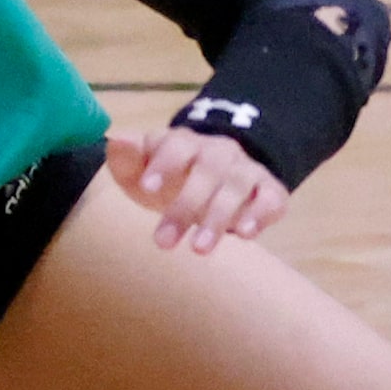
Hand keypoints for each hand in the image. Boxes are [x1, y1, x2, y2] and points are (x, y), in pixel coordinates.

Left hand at [105, 128, 289, 252]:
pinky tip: (246, 234)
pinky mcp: (270, 191)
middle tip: (162, 243)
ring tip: (199, 248)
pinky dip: (261, 214)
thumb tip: (118, 140)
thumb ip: (127, 159)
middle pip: (207, 170)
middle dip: (185, 207)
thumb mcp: (140, 171)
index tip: (146, 188)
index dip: (163, 164)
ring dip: (219, 217)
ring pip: (237, 186)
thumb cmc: (169, 179)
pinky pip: (272, 198)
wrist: (214, 180)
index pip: (176, 145)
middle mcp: (218, 153)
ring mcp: (246, 171)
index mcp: (184, 143)